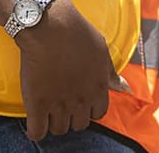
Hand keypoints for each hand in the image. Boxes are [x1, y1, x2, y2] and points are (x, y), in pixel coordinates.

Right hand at [14, 0, 126, 140]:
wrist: (50, 26)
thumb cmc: (76, 33)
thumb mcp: (101, 50)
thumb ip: (111, 72)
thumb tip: (124, 87)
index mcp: (99, 88)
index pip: (98, 114)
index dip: (89, 109)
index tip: (79, 101)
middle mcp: (81, 100)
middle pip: (79, 124)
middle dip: (72, 116)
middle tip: (62, 103)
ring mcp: (59, 104)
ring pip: (59, 129)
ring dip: (54, 122)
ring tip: (47, 109)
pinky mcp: (37, 104)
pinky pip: (37, 132)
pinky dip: (36, 130)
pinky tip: (35, 120)